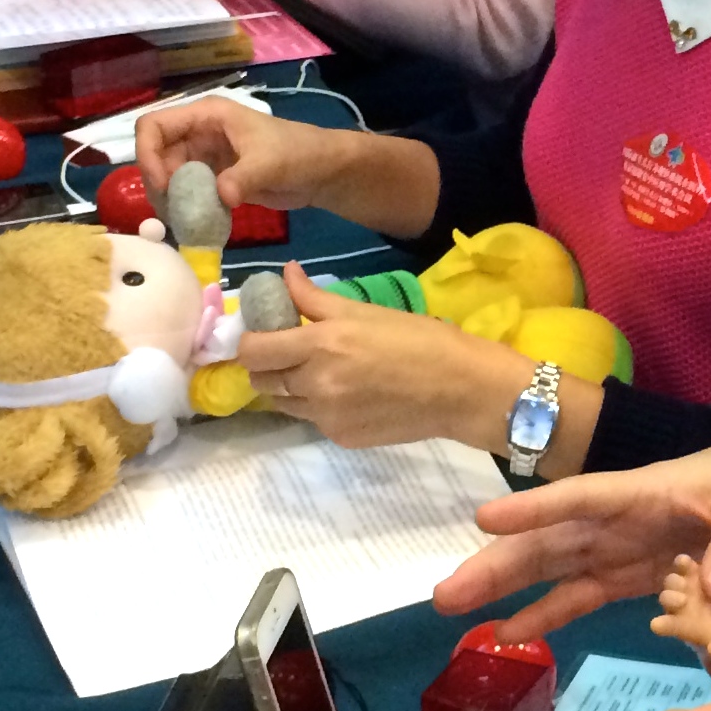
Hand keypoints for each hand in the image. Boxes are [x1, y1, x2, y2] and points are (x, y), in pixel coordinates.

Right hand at [136, 96, 353, 211]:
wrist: (322, 172)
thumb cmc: (299, 153)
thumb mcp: (271, 163)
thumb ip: (243, 178)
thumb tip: (221, 196)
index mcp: (207, 115)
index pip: (153, 126)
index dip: (147, 154)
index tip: (163, 185)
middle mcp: (198, 133)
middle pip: (155, 154)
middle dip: (158, 183)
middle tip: (173, 211)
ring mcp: (204, 156)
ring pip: (168, 176)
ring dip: (171, 199)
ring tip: (185, 220)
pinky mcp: (213, 178)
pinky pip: (186, 192)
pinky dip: (186, 207)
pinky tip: (198, 223)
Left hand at [238, 267, 502, 446]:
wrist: (460, 388)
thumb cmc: (419, 340)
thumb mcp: (366, 311)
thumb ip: (315, 297)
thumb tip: (284, 274)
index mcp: (321, 345)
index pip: (253, 350)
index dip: (251, 341)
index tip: (264, 333)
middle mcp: (316, 384)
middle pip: (260, 380)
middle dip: (268, 365)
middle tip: (290, 353)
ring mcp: (327, 416)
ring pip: (283, 403)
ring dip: (292, 387)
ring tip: (323, 373)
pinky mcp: (340, 437)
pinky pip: (313, 420)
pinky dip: (320, 406)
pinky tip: (351, 394)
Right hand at [429, 435, 710, 628]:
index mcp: (648, 492)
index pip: (586, 498)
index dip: (538, 508)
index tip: (484, 517)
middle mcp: (622, 519)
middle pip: (553, 539)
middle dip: (500, 563)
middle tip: (445, 591)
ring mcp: (621, 547)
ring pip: (554, 567)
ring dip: (507, 589)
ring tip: (455, 610)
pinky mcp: (630, 573)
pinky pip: (581, 594)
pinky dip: (547, 613)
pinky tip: (508, 634)